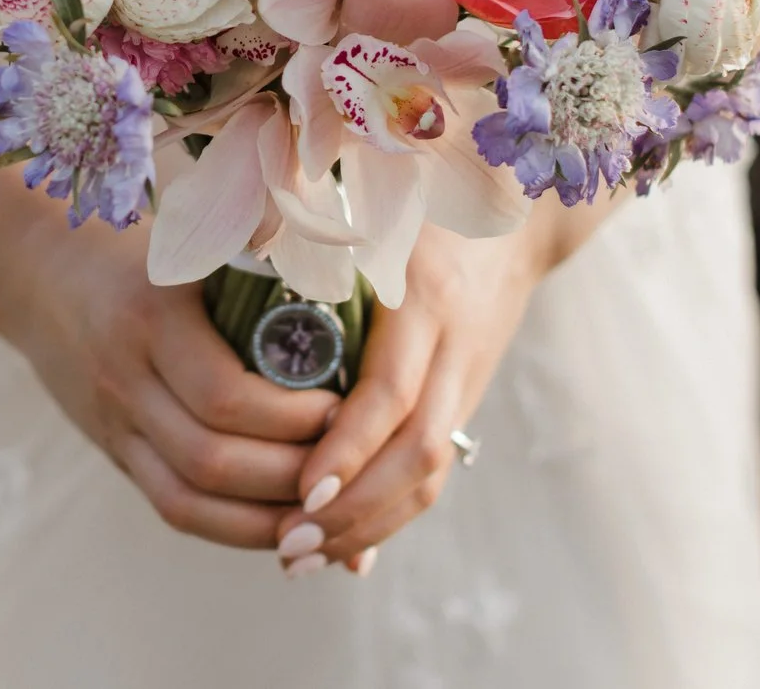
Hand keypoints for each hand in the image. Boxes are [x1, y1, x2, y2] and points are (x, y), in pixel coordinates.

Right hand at [0, 216, 339, 549]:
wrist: (40, 275)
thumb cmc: (141, 250)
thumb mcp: (189, 243)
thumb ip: (254, 258)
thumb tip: (347, 276)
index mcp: (150, 317)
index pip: (224, 395)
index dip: (292, 417)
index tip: (349, 407)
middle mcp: (124, 378)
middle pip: (210, 459)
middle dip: (290, 474)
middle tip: (349, 462)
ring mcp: (115, 424)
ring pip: (189, 499)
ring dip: (266, 515)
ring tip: (327, 503)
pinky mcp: (116, 453)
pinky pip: (173, 508)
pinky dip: (233, 527)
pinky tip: (283, 523)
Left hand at [270, 222, 552, 574]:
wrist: (516, 216)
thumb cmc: (415, 204)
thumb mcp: (368, 221)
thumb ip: (312, 253)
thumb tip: (243, 280)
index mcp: (424, 296)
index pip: (392, 392)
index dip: (349, 448)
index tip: (300, 489)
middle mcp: (454, 344)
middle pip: (417, 450)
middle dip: (354, 507)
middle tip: (290, 541)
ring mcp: (468, 376)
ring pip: (430, 472)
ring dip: (369, 524)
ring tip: (302, 555)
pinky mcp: (467, 396)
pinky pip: (434, 470)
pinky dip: (388, 513)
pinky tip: (339, 544)